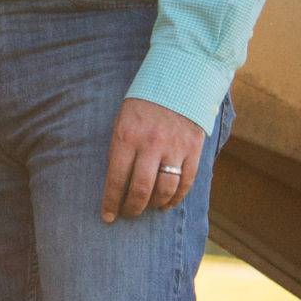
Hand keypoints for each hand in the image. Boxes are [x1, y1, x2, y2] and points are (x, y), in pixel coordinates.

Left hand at [100, 97, 206, 221]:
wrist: (178, 84)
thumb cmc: (142, 107)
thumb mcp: (122, 123)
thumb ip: (119, 151)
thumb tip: (117, 184)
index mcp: (127, 137)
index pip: (116, 179)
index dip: (111, 202)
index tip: (107, 217)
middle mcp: (151, 145)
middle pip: (142, 189)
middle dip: (132, 208)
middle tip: (128, 215)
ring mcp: (175, 148)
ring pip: (165, 189)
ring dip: (154, 204)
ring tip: (147, 208)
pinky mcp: (193, 150)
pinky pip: (186, 182)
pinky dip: (176, 198)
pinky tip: (166, 204)